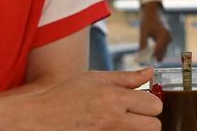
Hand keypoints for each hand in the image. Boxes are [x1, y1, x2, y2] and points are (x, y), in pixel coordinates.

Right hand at [33, 67, 161, 129]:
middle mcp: (114, 119)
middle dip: (148, 118)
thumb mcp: (94, 78)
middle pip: (155, 126)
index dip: (150, 101)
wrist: (42, 116)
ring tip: (123, 120)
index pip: (154, 104)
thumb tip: (150, 72)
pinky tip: (111, 126)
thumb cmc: (65, 94)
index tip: (141, 99)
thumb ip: (125, 77)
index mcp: (113, 97)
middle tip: (134, 112)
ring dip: (137, 127)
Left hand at [139, 3, 171, 60]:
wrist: (152, 10)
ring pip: (163, 50)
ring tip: (149, 60)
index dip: (152, 57)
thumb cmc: (147, 20)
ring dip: (157, 55)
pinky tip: (152, 54)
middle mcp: (168, 38)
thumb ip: (143, 43)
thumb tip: (141, 53)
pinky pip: (163, 46)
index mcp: (163, 36)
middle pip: (162, 52)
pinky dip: (158, 50)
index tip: (147, 63)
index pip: (158, 51)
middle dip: (155, 58)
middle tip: (147, 65)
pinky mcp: (166, 37)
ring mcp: (168, 37)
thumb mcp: (143, 31)